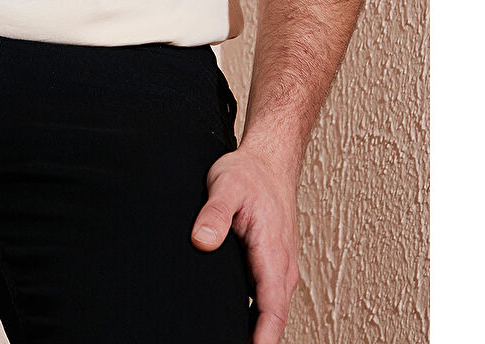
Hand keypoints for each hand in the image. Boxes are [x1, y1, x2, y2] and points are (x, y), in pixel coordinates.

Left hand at [189, 144, 299, 343]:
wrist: (269, 160)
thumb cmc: (249, 172)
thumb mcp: (225, 184)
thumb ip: (214, 213)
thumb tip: (202, 240)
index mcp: (273, 252)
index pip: (273, 309)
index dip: (262, 338)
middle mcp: (282, 266)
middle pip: (273, 319)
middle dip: (257, 341)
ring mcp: (279, 268)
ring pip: (271, 311)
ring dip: (256, 332)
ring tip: (225, 339)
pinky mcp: (272, 265)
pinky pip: (267, 300)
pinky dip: (256, 317)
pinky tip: (235, 323)